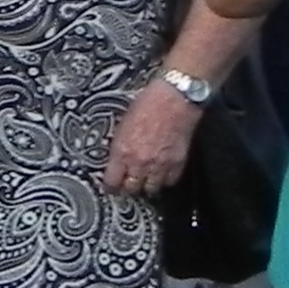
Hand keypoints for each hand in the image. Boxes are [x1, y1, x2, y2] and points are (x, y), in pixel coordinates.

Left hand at [101, 79, 202, 198]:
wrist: (174, 99)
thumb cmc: (149, 104)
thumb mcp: (123, 124)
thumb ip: (120, 145)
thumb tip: (116, 159)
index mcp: (122, 151)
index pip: (112, 181)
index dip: (111, 186)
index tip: (111, 186)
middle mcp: (140, 161)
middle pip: (131, 189)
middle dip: (128, 188)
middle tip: (128, 184)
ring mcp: (160, 164)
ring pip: (151, 189)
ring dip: (147, 185)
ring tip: (145, 180)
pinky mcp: (177, 163)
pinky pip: (169, 181)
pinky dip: (165, 179)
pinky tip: (162, 173)